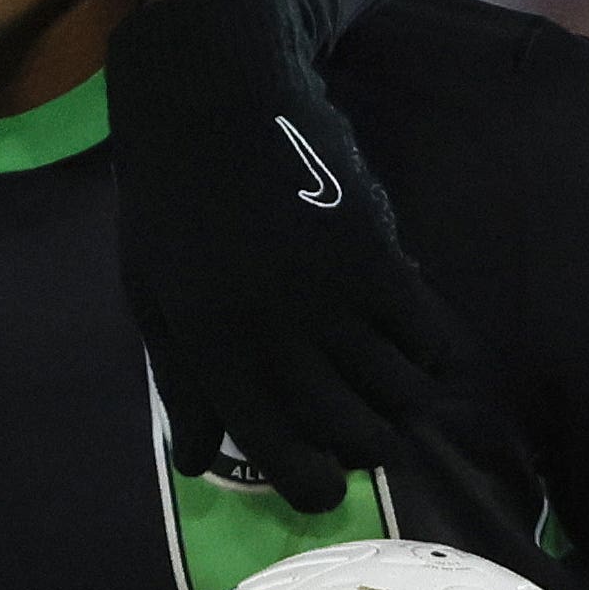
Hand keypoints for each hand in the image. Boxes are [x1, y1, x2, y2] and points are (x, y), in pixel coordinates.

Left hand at [106, 0, 471, 511]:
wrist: (208, 102)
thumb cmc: (170, 204)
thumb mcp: (155, 301)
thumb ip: (183, 382)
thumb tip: (199, 461)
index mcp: (213, 352)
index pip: (281, 452)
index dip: (313, 486)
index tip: (325, 487)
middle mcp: (276, 336)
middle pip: (353, 433)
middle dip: (367, 448)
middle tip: (365, 434)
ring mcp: (330, 297)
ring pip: (399, 391)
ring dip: (403, 402)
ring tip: (393, 389)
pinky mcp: (373, 254)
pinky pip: (427, 331)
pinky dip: (433, 351)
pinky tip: (420, 344)